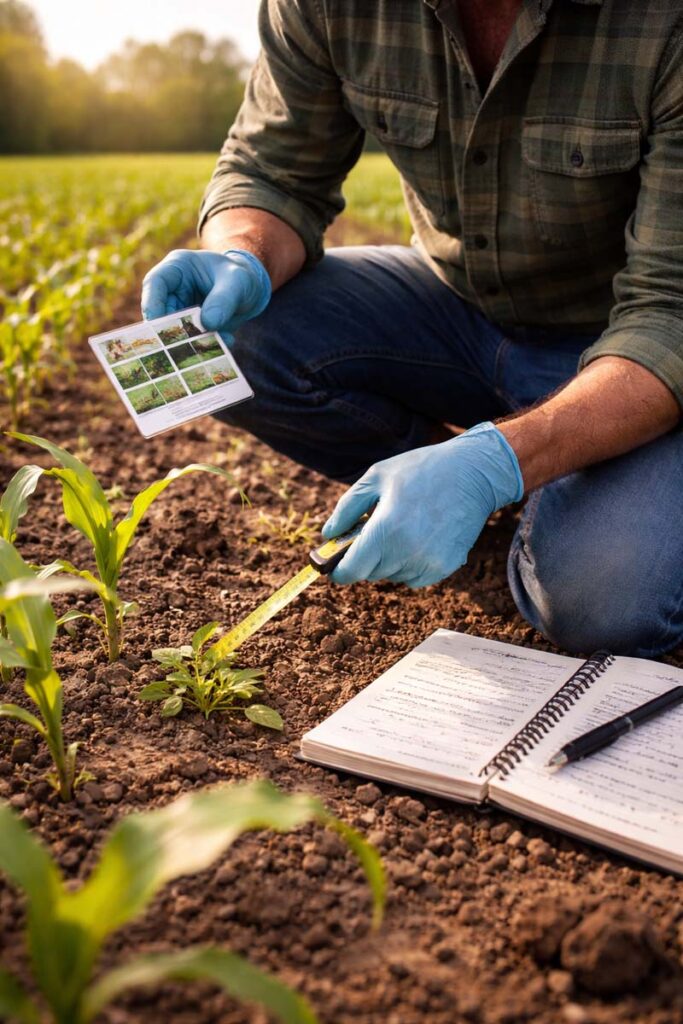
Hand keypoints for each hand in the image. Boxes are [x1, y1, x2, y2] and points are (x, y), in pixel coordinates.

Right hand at [141, 248, 270, 341]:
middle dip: (173, 330)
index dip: (152, 303)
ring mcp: (180, 311)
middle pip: (160, 312)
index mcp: (178, 267)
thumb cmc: (241, 277)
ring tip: (216, 343)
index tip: (157, 325)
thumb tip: (207, 324)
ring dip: (191, 343)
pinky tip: (226, 342)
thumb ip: (224, 299)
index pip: (155, 283)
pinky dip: (204, 347)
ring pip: (173, 332)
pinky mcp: (189, 330)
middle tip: (188, 344)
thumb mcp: (238, 282)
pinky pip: (189, 343)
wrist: (252, 292)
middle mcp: (173, 290)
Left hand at [322, 422, 523, 587]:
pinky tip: (419, 537)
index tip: (335, 565)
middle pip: (370, 573)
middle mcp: (407, 553)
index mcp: (386, 530)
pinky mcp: (445, 567)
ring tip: (403, 528)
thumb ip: (347, 508)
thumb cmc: (421, 470)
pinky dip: (410, 564)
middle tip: (375, 531)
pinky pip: (415, 578)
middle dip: (366, 556)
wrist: (473, 473)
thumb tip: (328, 535)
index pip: (351, 571)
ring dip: (390, 560)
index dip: (339, 570)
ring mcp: (428, 563)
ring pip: (393, 576)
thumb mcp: (376, 478)